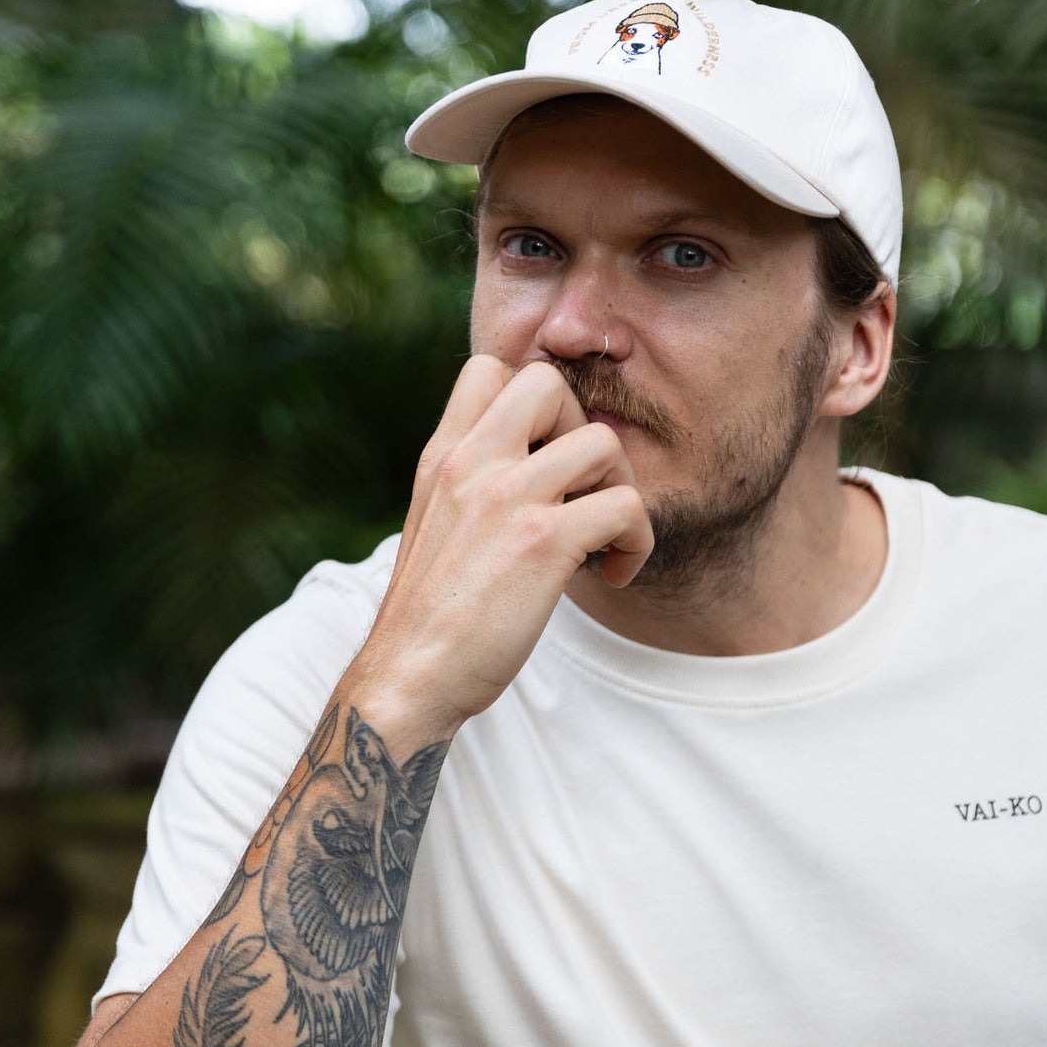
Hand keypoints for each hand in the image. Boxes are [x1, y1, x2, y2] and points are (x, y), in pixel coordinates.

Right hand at [353, 357, 653, 748]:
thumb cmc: (430, 616)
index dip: (536, 405)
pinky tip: (612, 573)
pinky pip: (627, 506)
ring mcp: (508, 497)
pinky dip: (636, 542)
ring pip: (603, 442)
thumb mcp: (435, 524)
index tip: (546, 460)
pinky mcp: (543, 541)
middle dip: (582, 430)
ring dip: (620, 490)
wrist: (410, 677)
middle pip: (549, 383)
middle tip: (581, 493)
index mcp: (443, 457)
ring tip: (601, 538)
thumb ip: (472, 486)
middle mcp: (473, 463)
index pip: (489, 370)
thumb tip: (533, 467)